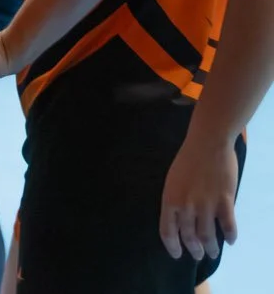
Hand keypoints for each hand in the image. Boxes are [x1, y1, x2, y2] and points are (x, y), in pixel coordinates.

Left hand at [160, 133, 240, 262]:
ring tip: (214, 252)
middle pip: (189, 237)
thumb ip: (176, 201)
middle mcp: (186, 206)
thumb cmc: (187, 160)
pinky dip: (230, 236)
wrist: (207, 143)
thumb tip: (180, 219)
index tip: (177, 254)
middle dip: (194, 250)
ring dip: (212, 248)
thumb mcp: (172, 181)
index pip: (167, 231)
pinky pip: (228, 225)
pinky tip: (230, 240)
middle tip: (198, 255)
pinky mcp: (225, 201)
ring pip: (208, 236)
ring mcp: (206, 204)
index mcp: (169, 200)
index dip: (172, 246)